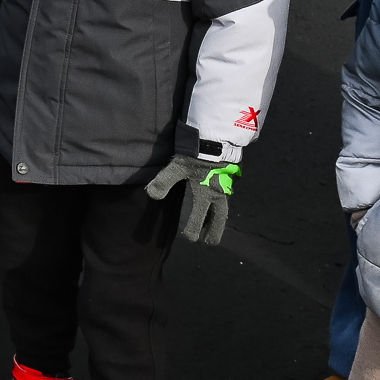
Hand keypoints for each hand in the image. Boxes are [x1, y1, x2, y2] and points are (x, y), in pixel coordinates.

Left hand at [143, 128, 240, 246]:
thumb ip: (164, 181)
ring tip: (212, 226)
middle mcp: (218, 192)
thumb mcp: (177, 166)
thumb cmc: (196, 153)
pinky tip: (215, 202)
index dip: (194, 229)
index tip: (190, 239)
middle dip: (214, 231)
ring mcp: (225, 185)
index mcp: (206, 193)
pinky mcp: (228, 176)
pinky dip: (219, 204)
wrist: (216, 136)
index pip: (199, 217)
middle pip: (219, 217)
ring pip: (223, 207)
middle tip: (211, 242)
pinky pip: (225, 195)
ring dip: (217, 218)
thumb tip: (150, 195)